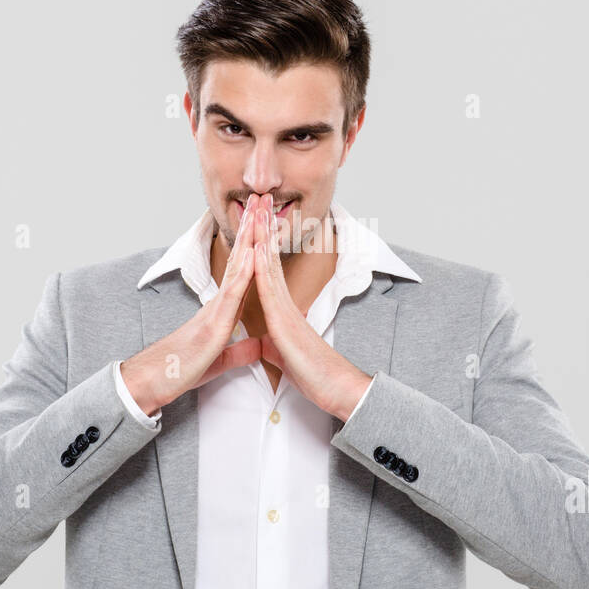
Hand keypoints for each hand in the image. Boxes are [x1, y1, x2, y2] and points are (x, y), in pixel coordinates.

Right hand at [120, 195, 260, 415]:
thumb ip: (239, 350)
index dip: (256, 245)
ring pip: (237, 267)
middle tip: (261, 199)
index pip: (245, 270)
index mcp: (225, 309)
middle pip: (241, 258)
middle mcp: (220, 302)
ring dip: (249, 239)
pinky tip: (254, 254)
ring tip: (258, 212)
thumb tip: (257, 345)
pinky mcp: (215, 322)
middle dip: (252, 228)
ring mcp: (217, 309)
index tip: (265, 221)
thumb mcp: (221, 359)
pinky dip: (244, 273)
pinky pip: (233, 293)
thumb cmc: (185, 367)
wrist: (160, 380)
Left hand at [251, 194, 373, 421]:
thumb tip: (263, 342)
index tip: (254, 222)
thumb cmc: (314, 373)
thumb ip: (273, 345)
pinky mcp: (285, 321)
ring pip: (269, 266)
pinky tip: (257, 247)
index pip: (267, 271)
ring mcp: (286, 309)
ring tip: (257, 210)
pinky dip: (262, 267)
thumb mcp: (285, 356)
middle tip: (258, 200)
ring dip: (262, 237)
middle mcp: (285, 304)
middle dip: (262, 229)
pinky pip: (270, 289)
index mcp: (282, 310)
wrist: (334, 387)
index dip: (260, 245)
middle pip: (268, 259)